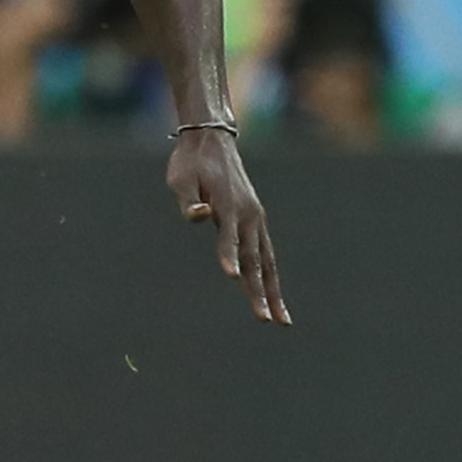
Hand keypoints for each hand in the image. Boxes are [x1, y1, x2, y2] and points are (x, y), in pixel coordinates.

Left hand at [167, 126, 288, 323]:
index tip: (231, 278)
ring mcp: (256, 219)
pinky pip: (266, 254)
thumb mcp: (180, 178)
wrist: (211, 141)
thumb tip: (198, 215)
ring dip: (273, 291)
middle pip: (255, 259)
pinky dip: (271, 277)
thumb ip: (189, 200)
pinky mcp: (256, 221)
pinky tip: (274, 296)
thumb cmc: (190, 163)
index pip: (228, 238)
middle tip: (265, 319)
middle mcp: (248, 215)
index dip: (228, 257)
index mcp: (228, 205)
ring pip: (267, 261)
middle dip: (260, 291)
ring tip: (281, 320)